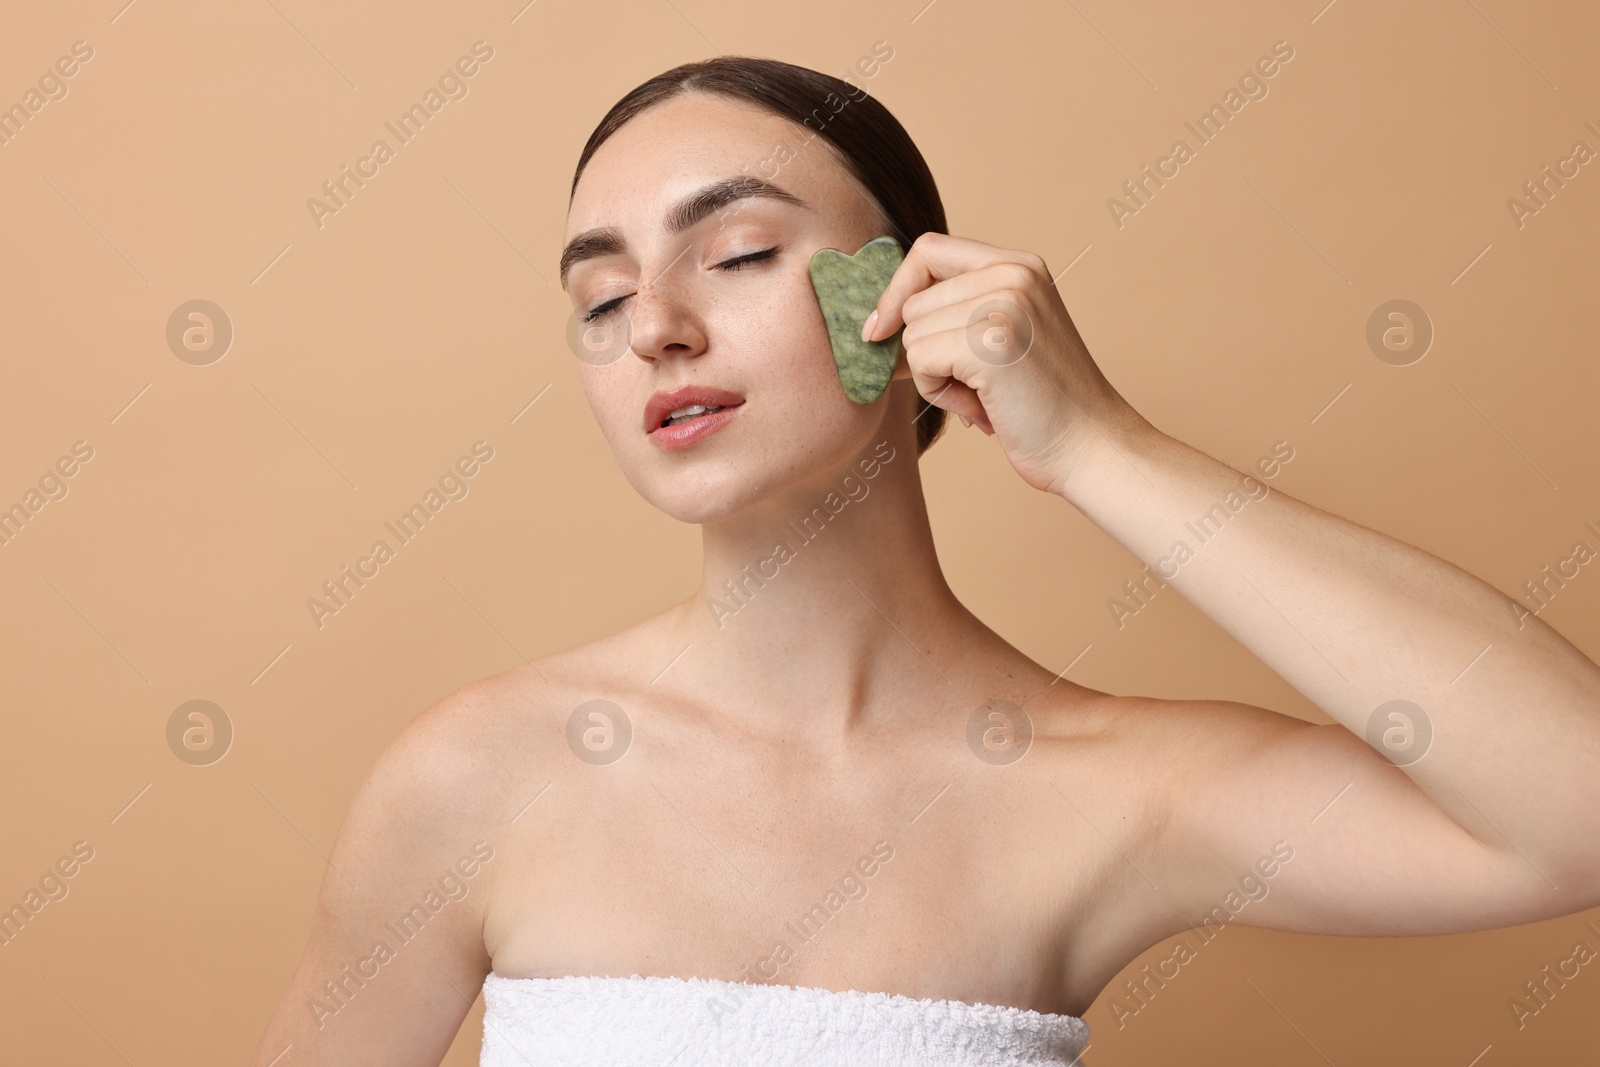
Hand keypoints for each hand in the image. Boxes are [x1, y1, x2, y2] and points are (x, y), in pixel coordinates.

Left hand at [866, 232, 1147, 495]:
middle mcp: (1014, 273)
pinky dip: (938, 393)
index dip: (897, 290)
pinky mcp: (990, 342)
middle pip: (913, 300)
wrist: (1090, 448)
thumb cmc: (1042, 405)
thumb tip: (879, 318)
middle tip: (970, 386)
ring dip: (932, 377)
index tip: (881, 329)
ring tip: (982, 397)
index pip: (928, 250)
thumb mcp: (1004, 336)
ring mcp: (1004, 304)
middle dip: (924, 351)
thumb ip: (959, 311)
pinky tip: (980, 408)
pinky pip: (918, 359)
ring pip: (911, 333)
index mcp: (1019, 265)